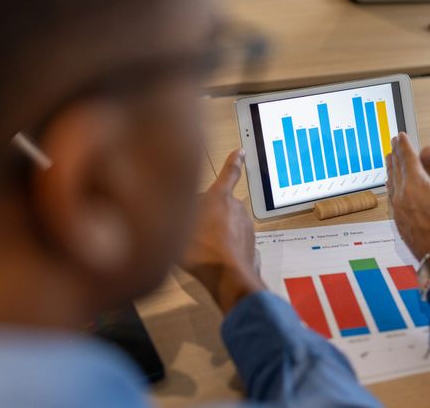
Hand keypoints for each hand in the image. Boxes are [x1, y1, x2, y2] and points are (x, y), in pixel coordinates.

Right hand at [180, 149, 263, 313]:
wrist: (228, 278)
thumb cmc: (200, 249)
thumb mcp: (177, 226)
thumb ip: (179, 211)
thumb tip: (179, 204)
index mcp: (220, 198)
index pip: (228, 174)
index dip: (233, 162)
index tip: (240, 151)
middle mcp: (238, 208)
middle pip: (220, 204)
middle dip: (209, 212)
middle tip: (191, 229)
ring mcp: (247, 226)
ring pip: (228, 223)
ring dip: (217, 230)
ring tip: (201, 248)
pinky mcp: (252, 243)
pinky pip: (233, 240)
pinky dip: (225, 245)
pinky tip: (212, 258)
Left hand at [386, 133, 429, 262]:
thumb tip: (427, 149)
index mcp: (415, 190)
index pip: (407, 161)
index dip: (405, 146)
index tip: (401, 136)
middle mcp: (403, 201)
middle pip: (397, 172)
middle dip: (396, 155)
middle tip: (393, 143)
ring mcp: (401, 215)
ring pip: (392, 186)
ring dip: (391, 170)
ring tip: (390, 161)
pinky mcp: (402, 226)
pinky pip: (392, 200)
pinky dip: (392, 188)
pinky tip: (393, 191)